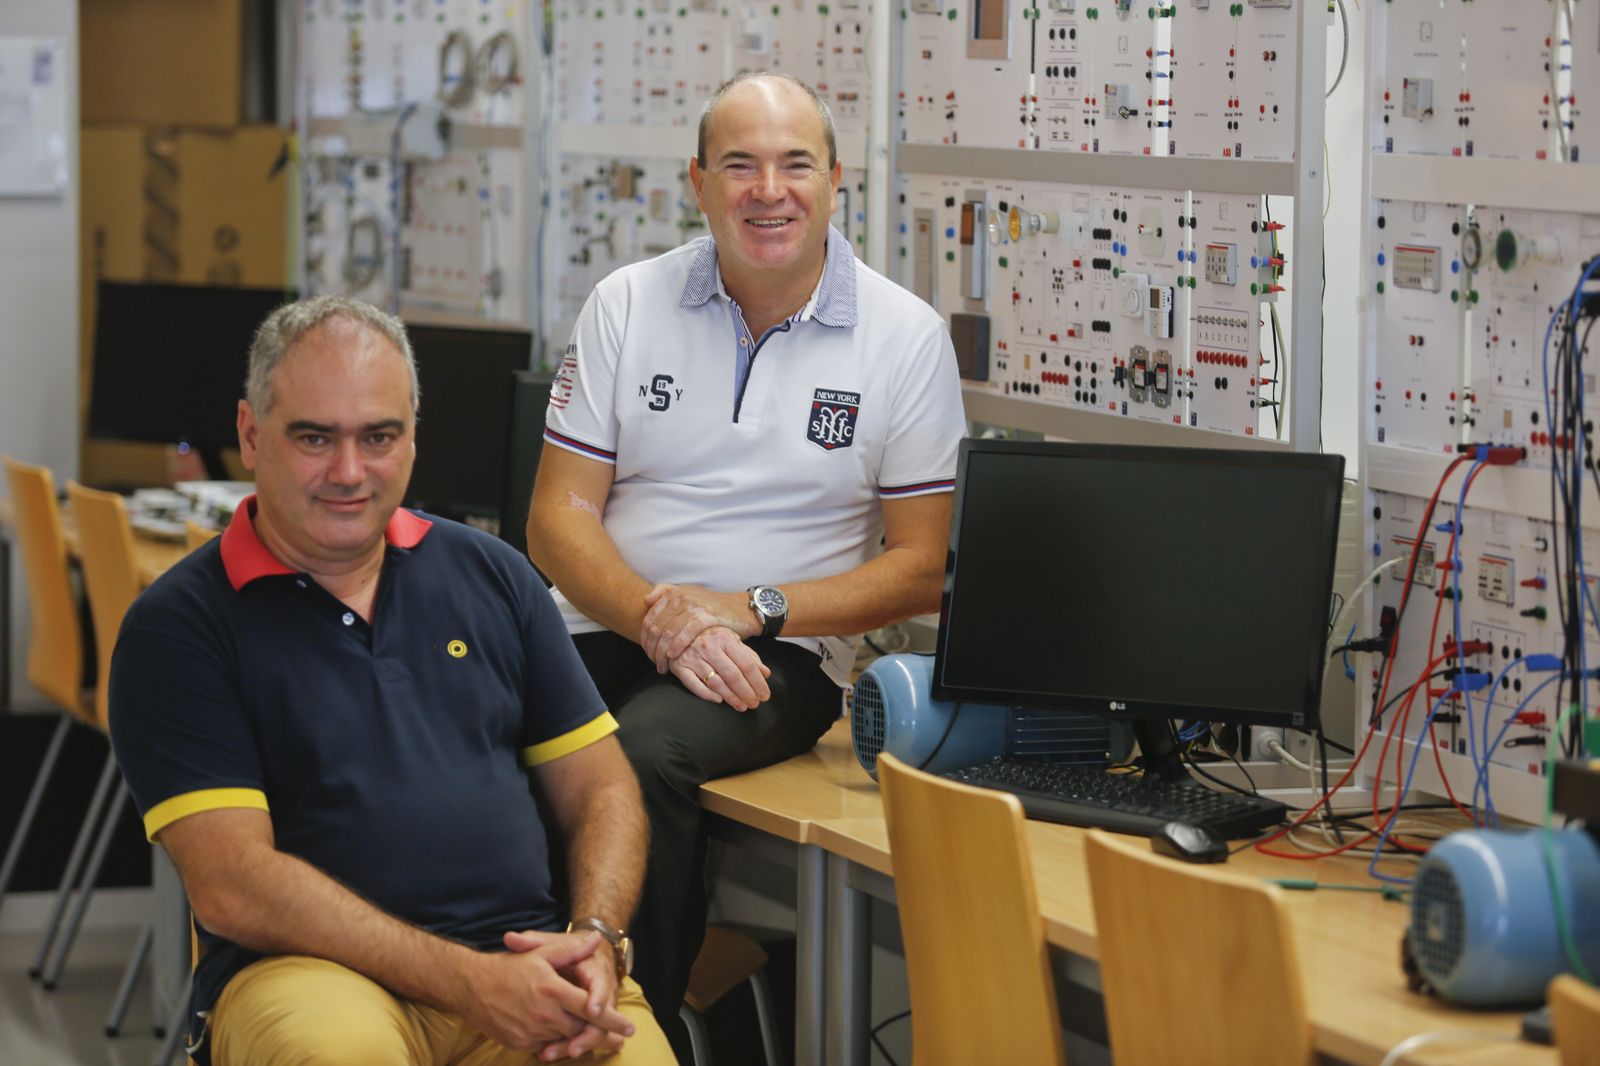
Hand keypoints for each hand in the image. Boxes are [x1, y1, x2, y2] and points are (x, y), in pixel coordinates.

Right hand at [455, 932, 633, 1054]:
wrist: (471, 986)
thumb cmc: (509, 966)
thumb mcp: (541, 953)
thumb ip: (571, 950)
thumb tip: (597, 940)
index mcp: (552, 991)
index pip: (591, 1009)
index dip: (612, 1020)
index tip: (629, 1028)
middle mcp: (544, 1014)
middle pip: (581, 1029)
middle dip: (600, 1034)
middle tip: (619, 1040)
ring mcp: (531, 1031)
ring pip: (564, 1040)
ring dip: (578, 1039)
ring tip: (596, 1041)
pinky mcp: (519, 1043)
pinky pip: (544, 1046)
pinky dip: (555, 1042)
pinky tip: (561, 1038)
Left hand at [641, 583, 757, 669]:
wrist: (739, 608)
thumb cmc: (711, 605)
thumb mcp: (688, 593)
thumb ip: (666, 592)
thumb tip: (646, 600)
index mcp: (673, 594)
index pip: (649, 619)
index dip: (644, 639)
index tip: (647, 653)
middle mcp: (681, 597)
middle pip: (656, 628)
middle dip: (652, 649)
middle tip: (654, 663)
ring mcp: (694, 606)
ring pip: (668, 633)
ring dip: (662, 653)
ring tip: (663, 666)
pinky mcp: (707, 616)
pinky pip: (685, 633)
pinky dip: (677, 646)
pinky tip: (673, 656)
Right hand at [667, 626, 771, 711]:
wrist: (679, 631)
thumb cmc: (710, 638)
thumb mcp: (731, 641)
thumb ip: (749, 656)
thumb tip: (766, 673)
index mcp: (725, 640)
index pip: (746, 664)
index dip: (758, 682)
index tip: (764, 694)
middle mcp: (709, 648)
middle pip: (733, 675)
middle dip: (746, 692)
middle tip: (754, 704)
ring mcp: (693, 658)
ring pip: (716, 682)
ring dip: (731, 697)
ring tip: (741, 706)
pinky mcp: (680, 667)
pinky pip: (694, 685)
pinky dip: (707, 694)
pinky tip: (719, 700)